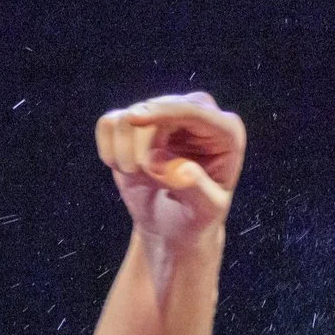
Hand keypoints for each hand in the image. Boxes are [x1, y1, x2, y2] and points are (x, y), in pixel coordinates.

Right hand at [95, 92, 245, 246]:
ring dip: (123, 153)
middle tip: (138, 177)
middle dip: (139, 148)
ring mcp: (164, 114)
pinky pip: (109, 123)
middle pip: (155, 112)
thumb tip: (174, 169)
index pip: (192, 110)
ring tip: (137, 176)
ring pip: (127, 117)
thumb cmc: (196, 216)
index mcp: (225, 131)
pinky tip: (123, 167)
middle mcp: (196, 113)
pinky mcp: (136, 122)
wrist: (173, 223)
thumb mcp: (206, 210)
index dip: (163, 112)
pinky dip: (109, 148)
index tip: (133, 120)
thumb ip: (196, 188)